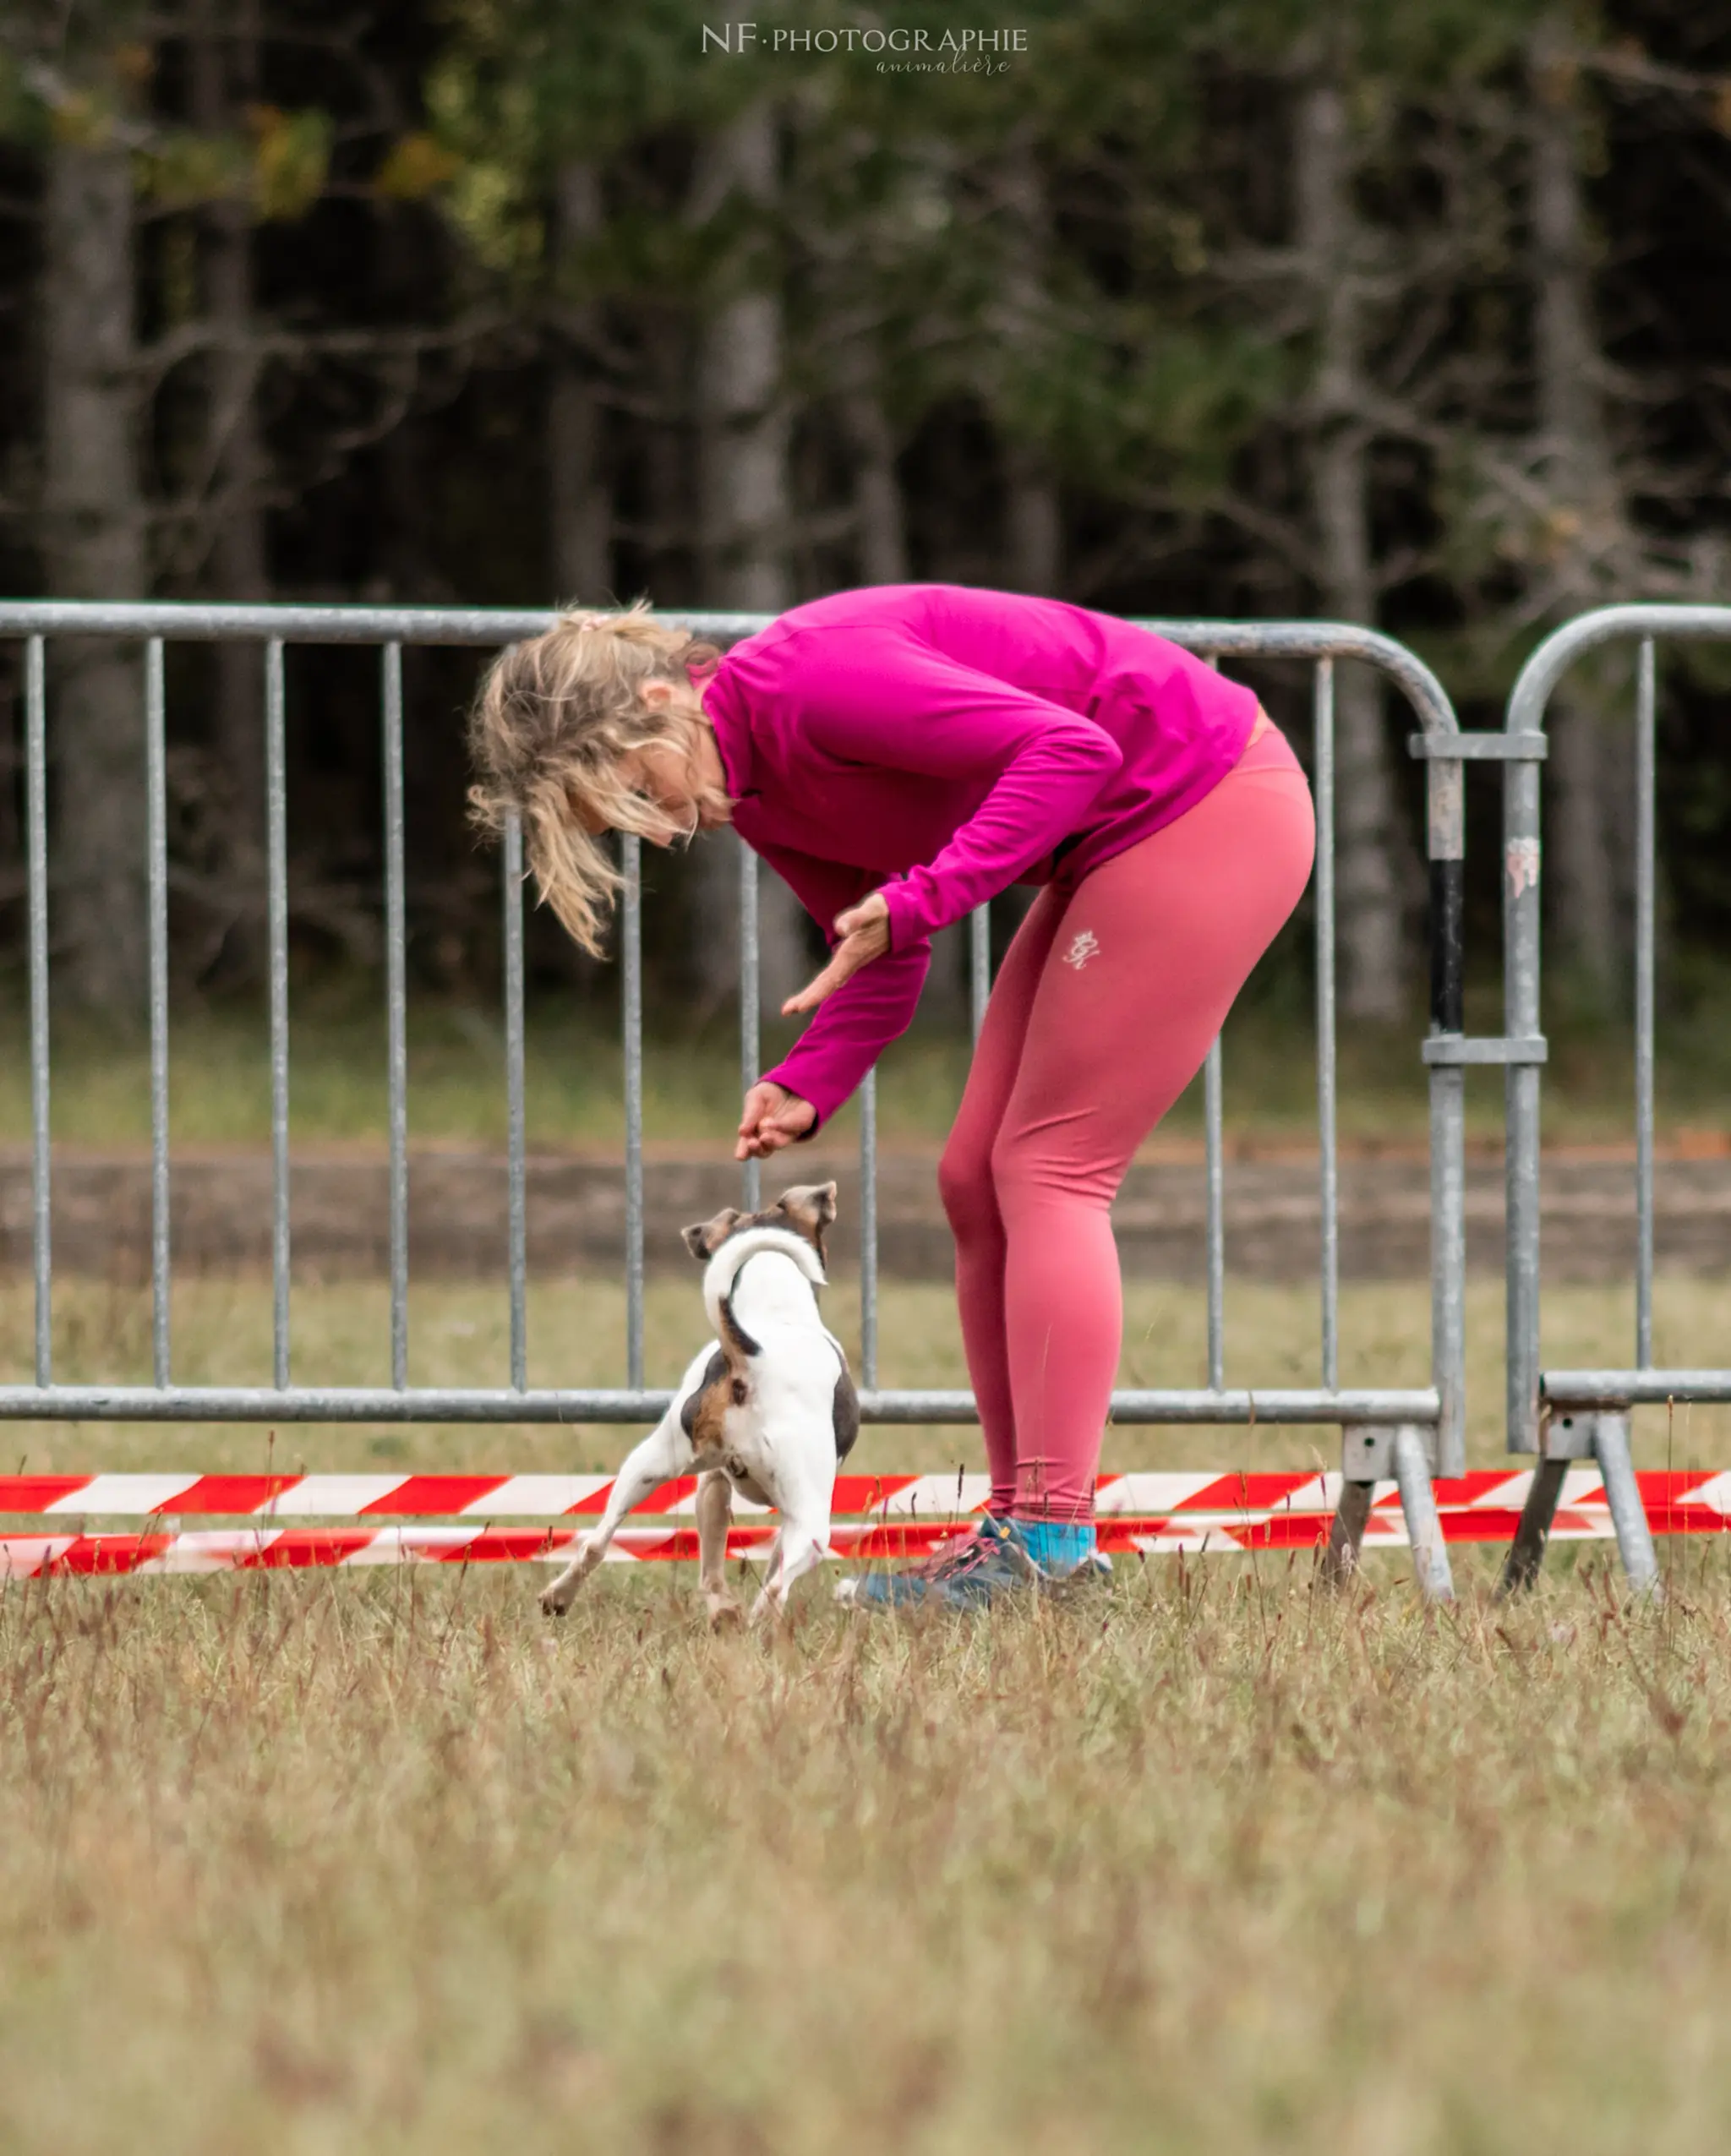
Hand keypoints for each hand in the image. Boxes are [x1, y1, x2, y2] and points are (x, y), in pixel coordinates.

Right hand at [736, 1080, 816, 1160]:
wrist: (789, 1083)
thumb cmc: (767, 1095)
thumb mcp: (755, 1098)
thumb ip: (750, 1114)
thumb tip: (742, 1132)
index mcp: (754, 1132)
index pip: (747, 1147)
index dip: (743, 1152)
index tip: (740, 1155)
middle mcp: (769, 1137)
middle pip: (763, 1151)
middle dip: (757, 1150)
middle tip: (752, 1143)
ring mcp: (786, 1133)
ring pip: (778, 1144)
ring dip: (771, 1143)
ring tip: (764, 1136)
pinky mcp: (801, 1126)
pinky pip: (793, 1129)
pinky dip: (783, 1127)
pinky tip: (772, 1123)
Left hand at [781, 891, 891, 1015]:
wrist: (904, 915)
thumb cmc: (885, 912)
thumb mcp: (872, 910)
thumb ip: (858, 918)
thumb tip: (841, 927)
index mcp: (852, 955)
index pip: (830, 979)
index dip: (814, 994)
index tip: (798, 1007)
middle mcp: (851, 962)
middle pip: (827, 984)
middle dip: (808, 998)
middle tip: (786, 1011)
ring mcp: (852, 961)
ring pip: (830, 982)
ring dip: (814, 993)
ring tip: (797, 1005)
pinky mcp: (853, 956)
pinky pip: (834, 975)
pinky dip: (823, 984)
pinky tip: (818, 988)